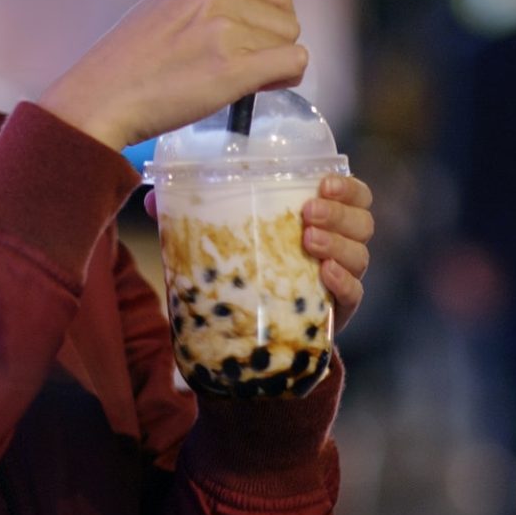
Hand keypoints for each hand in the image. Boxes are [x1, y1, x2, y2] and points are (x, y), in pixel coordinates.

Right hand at [36, 0, 305, 149]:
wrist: (100, 99)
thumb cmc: (123, 66)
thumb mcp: (160, 11)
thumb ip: (202, 8)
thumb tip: (246, 22)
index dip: (271, 21)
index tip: (256, 43)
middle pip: (286, 18)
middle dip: (276, 45)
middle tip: (252, 69)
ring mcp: (225, 32)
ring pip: (290, 43)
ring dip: (277, 66)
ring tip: (243, 82)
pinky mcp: (232, 68)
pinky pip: (292, 62)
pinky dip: (286, 77)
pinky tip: (261, 89)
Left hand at [144, 172, 371, 334]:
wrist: (258, 334)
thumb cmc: (248, 269)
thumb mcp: (227, 239)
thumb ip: (196, 216)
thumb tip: (153, 200)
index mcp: (321, 218)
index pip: (353, 194)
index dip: (347, 185)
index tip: (323, 180)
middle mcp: (339, 246)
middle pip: (362, 221)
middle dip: (339, 212)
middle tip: (308, 212)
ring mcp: (341, 279)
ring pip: (361, 254)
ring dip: (338, 244)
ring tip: (308, 241)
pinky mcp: (337, 312)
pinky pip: (354, 294)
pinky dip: (342, 281)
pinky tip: (324, 274)